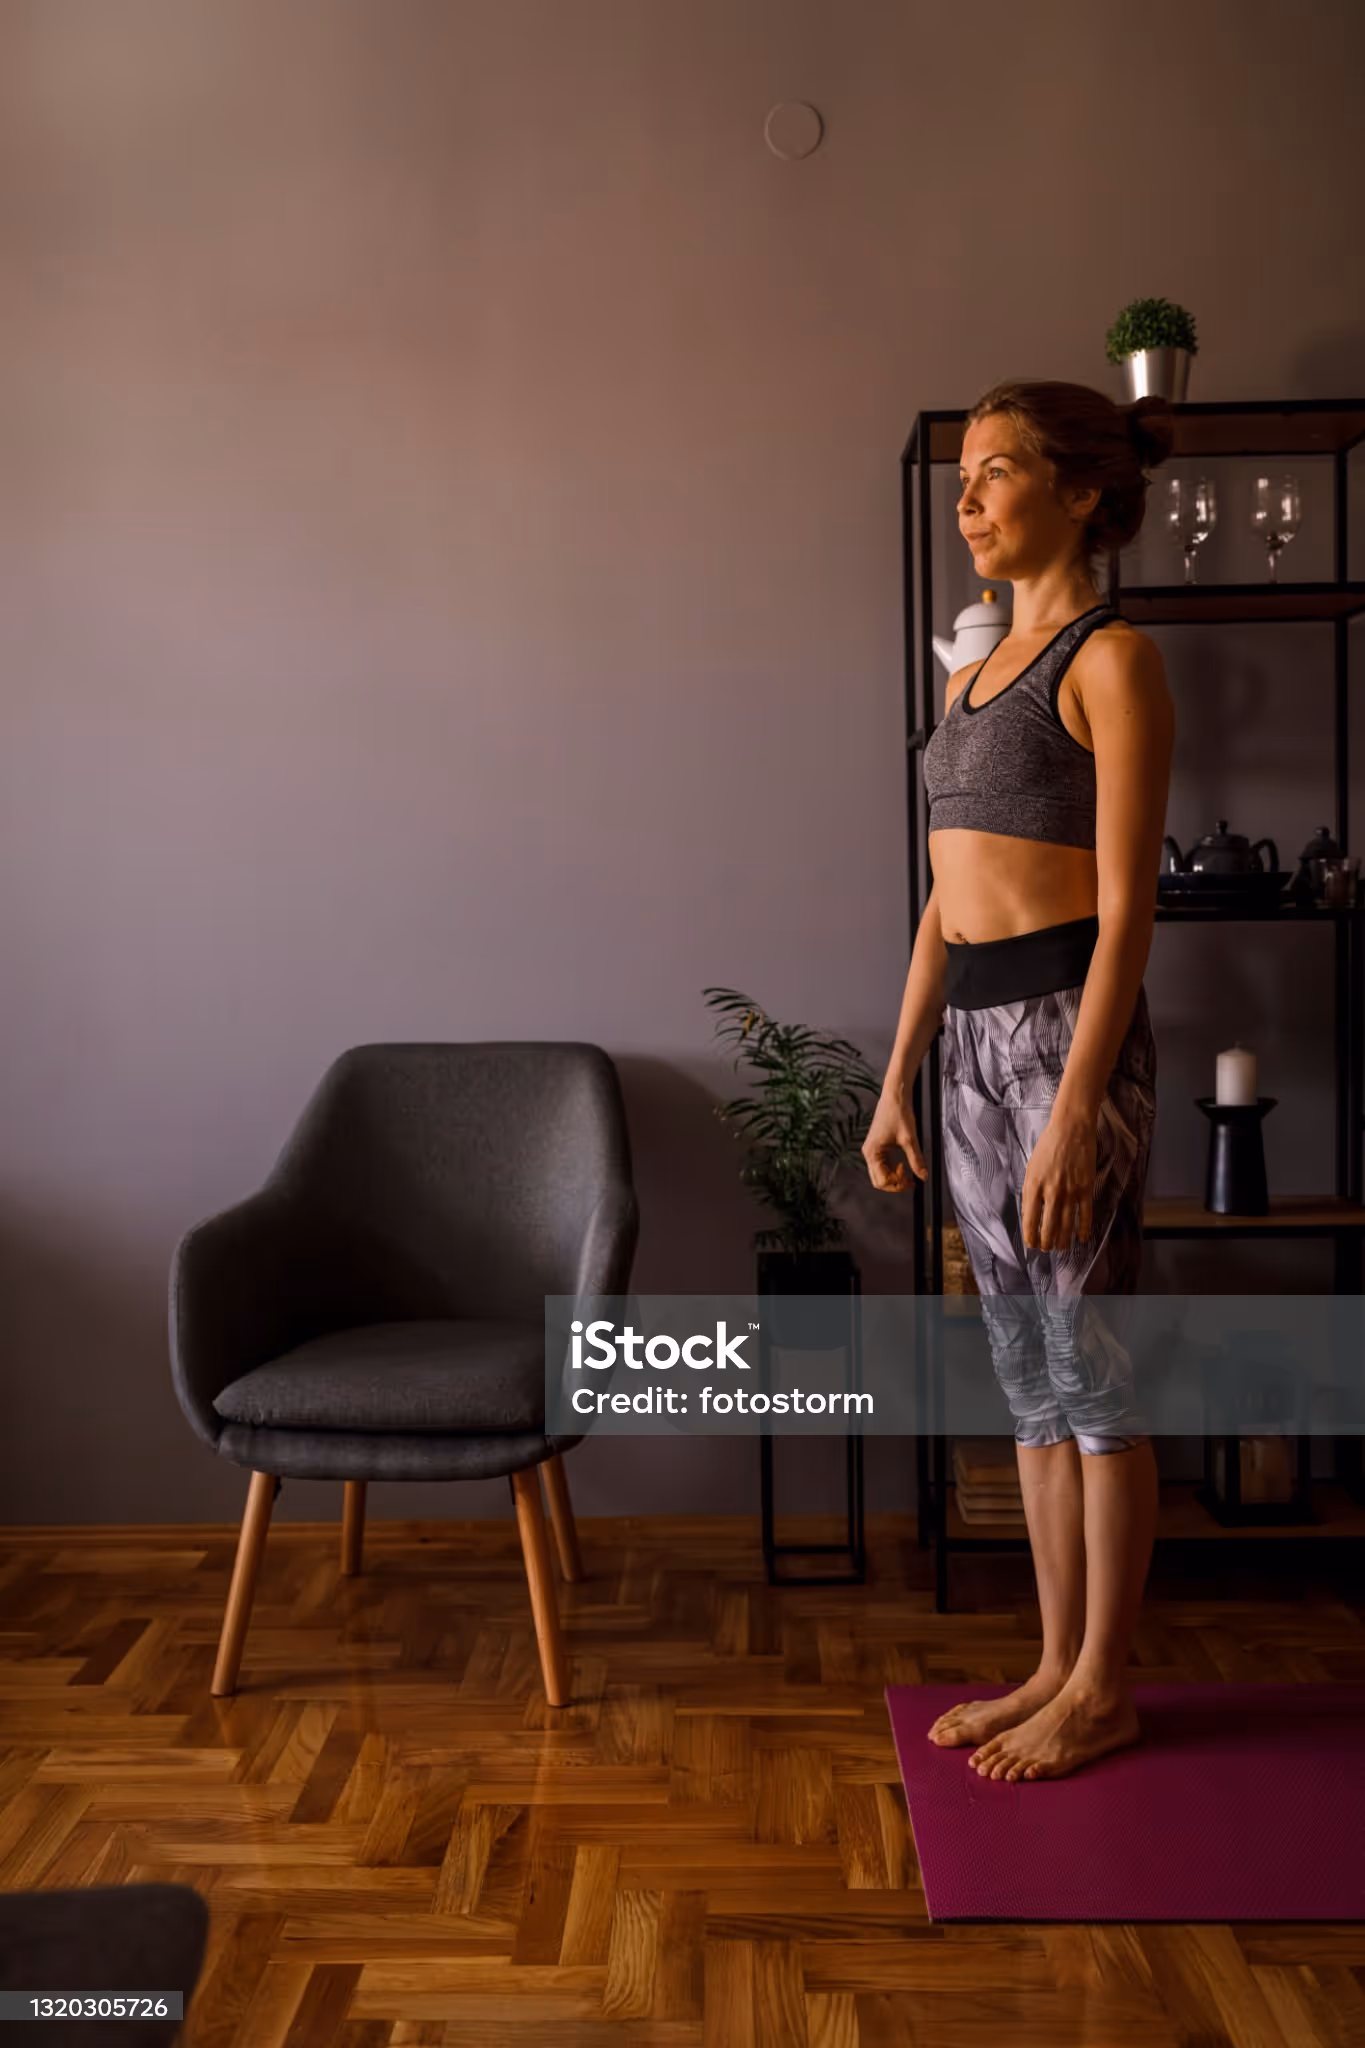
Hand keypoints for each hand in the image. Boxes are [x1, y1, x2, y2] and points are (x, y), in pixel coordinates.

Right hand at [862, 1086, 926, 1192]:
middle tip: (911, 1180)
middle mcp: (869, 1153)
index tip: (911, 1180)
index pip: (881, 1181)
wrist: (895, 1096)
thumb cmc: (898, 1113)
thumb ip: (917, 1160)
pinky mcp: (877, 1146)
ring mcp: (872, 1150)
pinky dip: (893, 1169)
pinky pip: (883, 1165)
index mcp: (873, 1153)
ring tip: (908, 1172)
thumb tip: (923, 1176)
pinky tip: (904, 1165)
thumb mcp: (910, 1139)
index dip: (897, 1184)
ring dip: (894, 1177)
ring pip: (880, 1174)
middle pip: (878, 1180)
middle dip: (895, 1184)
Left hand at [1020, 1107, 1096, 1250]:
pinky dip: (1084, 1229)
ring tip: (1060, 1247)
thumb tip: (1031, 1213)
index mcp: (1033, 1186)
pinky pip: (1085, 1215)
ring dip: (1063, 1240)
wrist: (1071, 1129)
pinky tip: (1082, 1238)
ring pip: (1066, 1225)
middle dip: (1047, 1242)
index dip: (1031, 1236)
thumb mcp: (1031, 1167)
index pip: (1029, 1220)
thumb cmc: (1048, 1146)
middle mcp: (1051, 1192)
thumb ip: (1031, 1190)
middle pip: (1048, 1227)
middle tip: (1047, 1249)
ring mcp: (1070, 1192)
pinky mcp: (1086, 1189)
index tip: (1032, 1245)